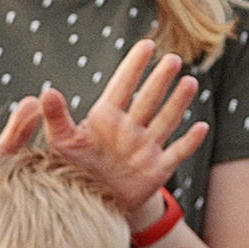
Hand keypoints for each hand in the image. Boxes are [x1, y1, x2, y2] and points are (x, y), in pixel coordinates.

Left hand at [36, 41, 208, 232]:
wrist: (93, 203)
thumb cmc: (75, 168)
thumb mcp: (62, 143)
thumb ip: (55, 118)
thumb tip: (47, 92)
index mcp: (106, 118)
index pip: (122, 86)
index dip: (133, 66)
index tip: (145, 44)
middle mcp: (129, 128)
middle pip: (147, 99)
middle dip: (159, 79)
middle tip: (172, 58)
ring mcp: (145, 148)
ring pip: (165, 120)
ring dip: (177, 102)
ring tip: (189, 82)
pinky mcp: (156, 170)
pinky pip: (176, 153)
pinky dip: (189, 142)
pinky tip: (202, 127)